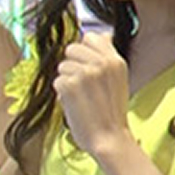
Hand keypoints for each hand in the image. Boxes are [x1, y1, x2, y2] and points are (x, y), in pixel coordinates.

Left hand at [52, 32, 131, 157]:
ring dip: (67, 80)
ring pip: (62, 66)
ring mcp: (85, 73)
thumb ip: (107, 58)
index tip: (87, 66)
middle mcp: (101, 63)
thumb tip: (102, 35)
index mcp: (115, 60)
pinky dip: (61, 93)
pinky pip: (56, 81)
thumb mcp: (118, 80)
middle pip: (71, 48)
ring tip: (81, 96)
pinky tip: (74, 103)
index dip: (84, 51)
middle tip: (83, 86)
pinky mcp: (69, 85)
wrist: (109, 138)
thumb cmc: (111, 113)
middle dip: (73, 65)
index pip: (90, 37)